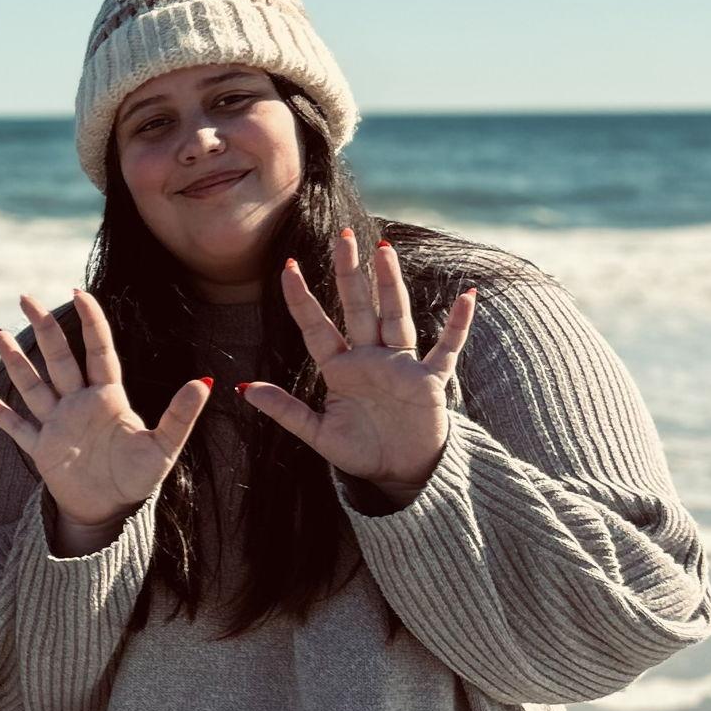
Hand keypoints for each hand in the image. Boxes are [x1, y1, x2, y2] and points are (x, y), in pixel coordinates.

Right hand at [0, 288, 210, 546]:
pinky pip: (17, 427)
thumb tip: (204, 383)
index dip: (89, 322)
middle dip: (43, 328)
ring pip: (33, 385)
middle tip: (25, 297)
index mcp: (108, 398)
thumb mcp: (163, 447)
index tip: (78, 292)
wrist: (112, 512)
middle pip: (59, 358)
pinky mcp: (41, 449)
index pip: (98, 351)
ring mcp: (57, 424)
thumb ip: (180, 415)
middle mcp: (79, 404)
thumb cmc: (140, 478)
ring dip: (17, 361)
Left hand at [239, 230, 475, 499]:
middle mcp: (370, 358)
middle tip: (343, 235)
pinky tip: (467, 297)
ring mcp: (402, 365)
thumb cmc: (361, 451)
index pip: (316, 327)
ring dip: (390, 284)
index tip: (288, 266)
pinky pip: (446, 348)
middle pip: (358, 307)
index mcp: (341, 368)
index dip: (302, 299)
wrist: (401, 474)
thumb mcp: (318, 434)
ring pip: (395, 316)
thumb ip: (285, 411)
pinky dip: (459, 325)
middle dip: (349, 272)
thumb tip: (244, 388)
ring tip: (383, 250)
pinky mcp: (430, 381)